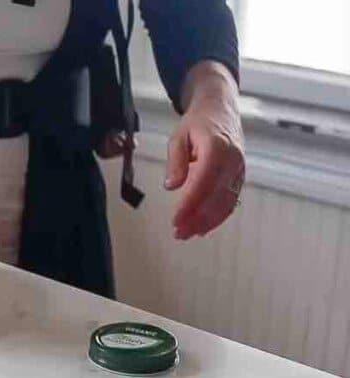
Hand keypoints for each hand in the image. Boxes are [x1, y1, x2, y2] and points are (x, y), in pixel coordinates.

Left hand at [164, 61, 244, 239]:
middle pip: (216, 197)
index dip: (190, 204)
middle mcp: (232, 160)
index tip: (175, 220)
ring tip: (187, 234)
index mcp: (217, 148)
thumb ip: (176, 161)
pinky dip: (218, 216)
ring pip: (226, 202)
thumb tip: (172, 186)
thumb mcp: (178, 136)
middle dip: (197, 218)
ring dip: (207, 222)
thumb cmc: (198, 122)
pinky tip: (203, 226)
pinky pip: (231, 200)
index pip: (203, 182)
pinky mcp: (240, 176)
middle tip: (178, 233)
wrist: (221, 109)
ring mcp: (239, 169)